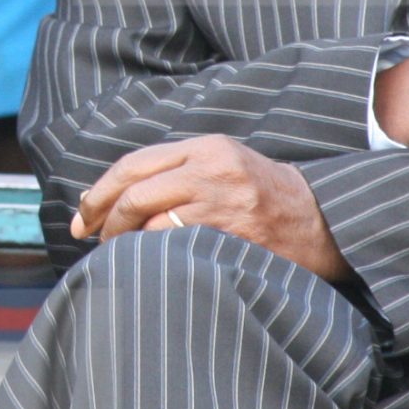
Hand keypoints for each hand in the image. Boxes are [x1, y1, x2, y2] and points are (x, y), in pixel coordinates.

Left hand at [70, 135, 350, 281]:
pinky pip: (174, 240)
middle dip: (102, 217)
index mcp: (205, 146)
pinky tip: (146, 261)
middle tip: (90, 238)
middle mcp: (210, 166)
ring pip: (148, 216)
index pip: (134, 164)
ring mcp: (222, 198)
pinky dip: (152, 251)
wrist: (326, 221)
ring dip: (123, 239)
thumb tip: (106, 198)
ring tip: (116, 253)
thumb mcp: (224, 167)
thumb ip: (174, 174)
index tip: (81, 215)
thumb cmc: (266, 197)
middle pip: (133, 189)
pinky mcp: (233, 230)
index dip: (99, 191)